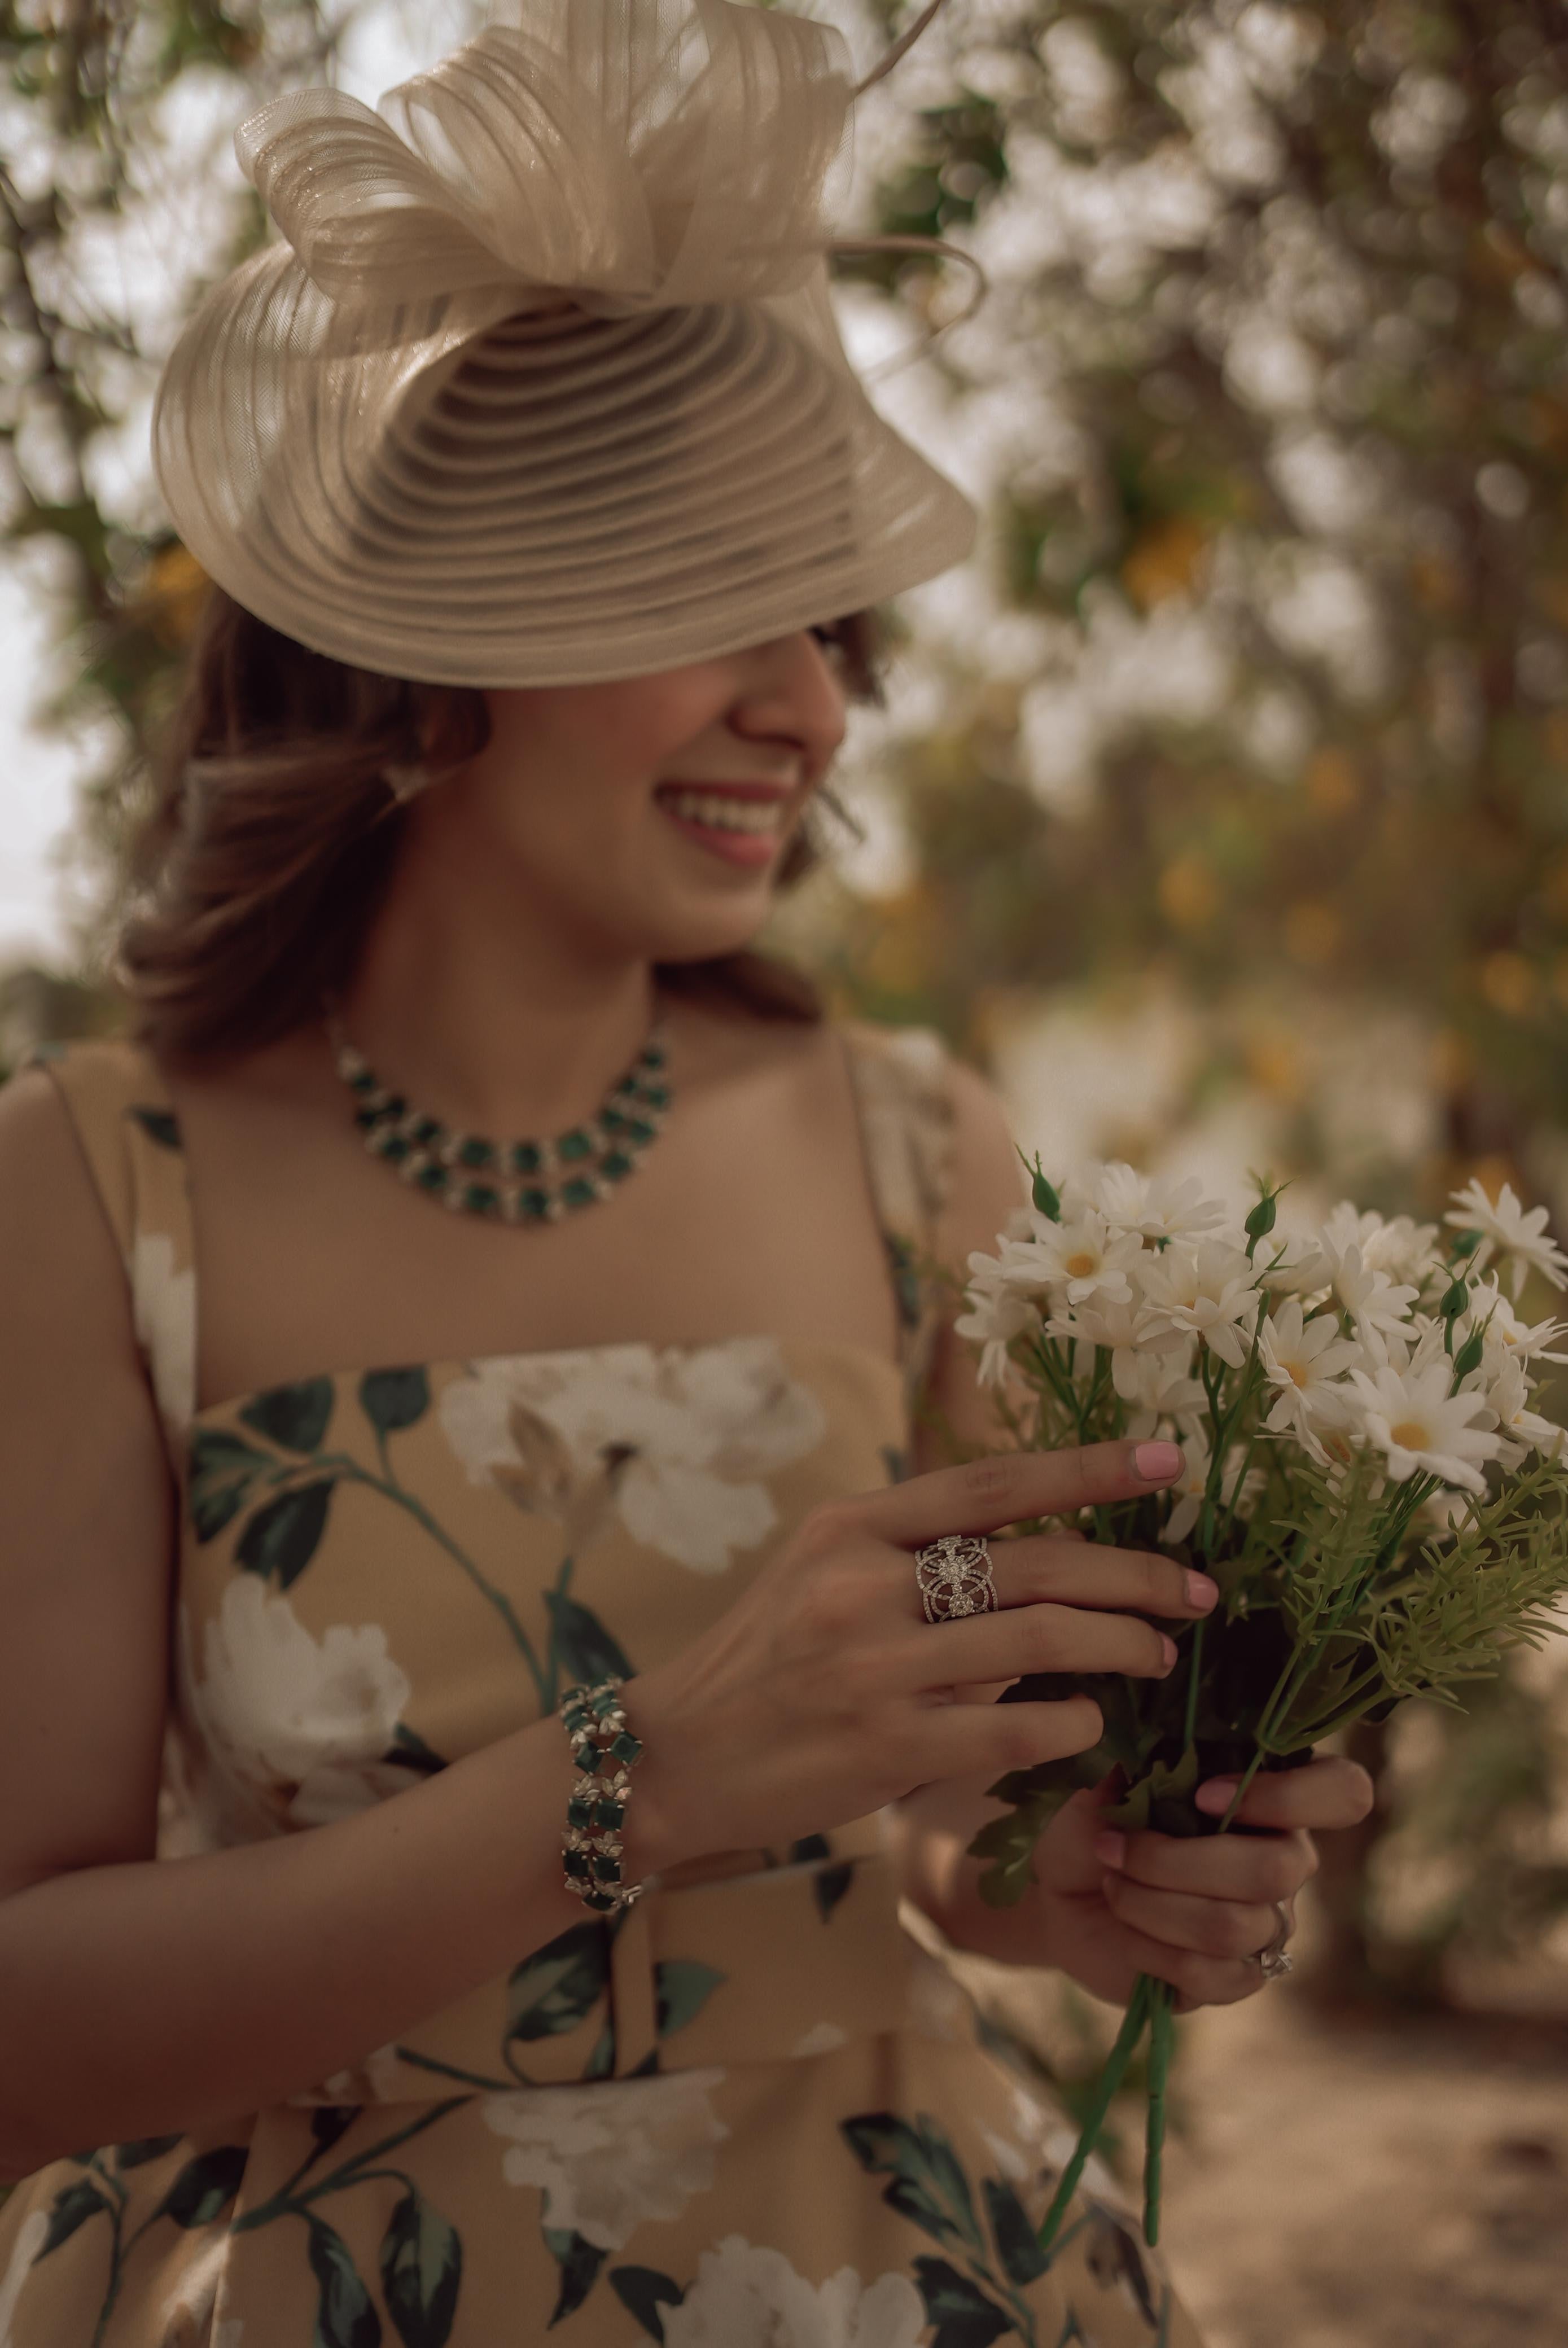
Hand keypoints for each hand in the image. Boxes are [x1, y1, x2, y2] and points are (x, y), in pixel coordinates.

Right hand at [623, 1441, 1216, 1877]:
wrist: (678, 1757)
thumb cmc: (767, 1663)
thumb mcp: (823, 1576)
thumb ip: (915, 1556)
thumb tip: (1040, 1546)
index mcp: (852, 1527)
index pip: (994, 1483)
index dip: (1090, 1468)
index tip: (1168, 1461)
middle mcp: (863, 1584)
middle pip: (1037, 1563)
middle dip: (1137, 1575)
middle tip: (1198, 1592)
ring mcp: (873, 1667)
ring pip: (1040, 1641)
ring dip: (1123, 1648)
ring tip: (1159, 1656)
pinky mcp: (884, 1747)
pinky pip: (1015, 1728)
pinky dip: (1073, 1723)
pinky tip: (1090, 1724)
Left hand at [1022, 1754, 1374, 2008]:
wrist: (1067, 1898)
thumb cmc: (1098, 1827)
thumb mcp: (1104, 1786)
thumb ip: (1132, 1768)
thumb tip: (1139, 1763)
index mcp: (1271, 1795)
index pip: (1344, 1793)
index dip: (1288, 1795)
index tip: (1202, 1794)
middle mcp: (1286, 1860)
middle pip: (1279, 1869)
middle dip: (1177, 1860)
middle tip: (1114, 1847)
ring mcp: (1268, 1925)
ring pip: (1234, 1925)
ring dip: (1152, 1903)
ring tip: (1113, 1883)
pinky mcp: (1237, 1979)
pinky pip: (1209, 1974)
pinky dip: (1149, 1947)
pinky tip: (1125, 1928)